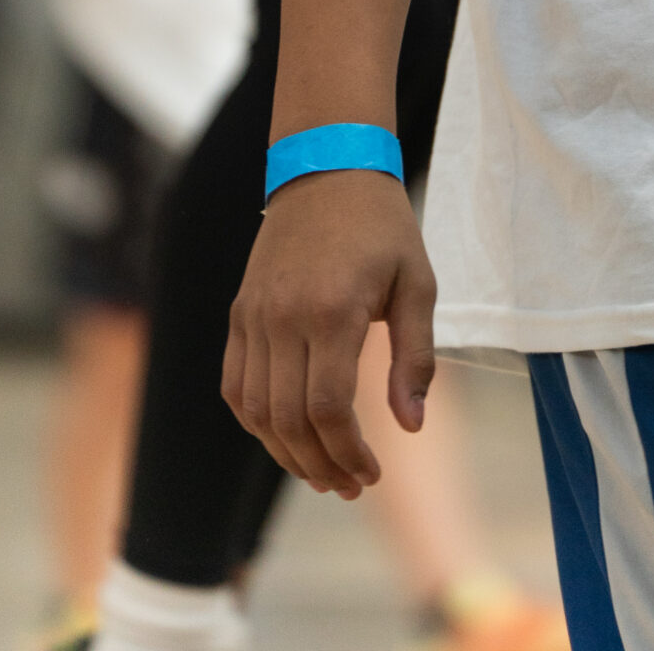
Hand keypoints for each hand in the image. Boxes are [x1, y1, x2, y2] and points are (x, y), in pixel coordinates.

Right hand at [223, 169, 435, 500]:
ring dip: (286, 453)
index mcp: (332, 310)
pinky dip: (255, 421)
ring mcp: (254, 316)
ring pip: (255, 411)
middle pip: (288, 420)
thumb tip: (412, 425)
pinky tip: (284, 437)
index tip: (371, 474)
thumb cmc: (384, 226)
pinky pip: (235, 384)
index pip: (326, 409)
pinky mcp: (239, 313)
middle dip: (320, 465)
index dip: (347, 453)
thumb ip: (415, 357)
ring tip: (322, 472)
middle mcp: (284, 318)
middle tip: (350, 486)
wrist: (328, 167)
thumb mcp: (418, 283)